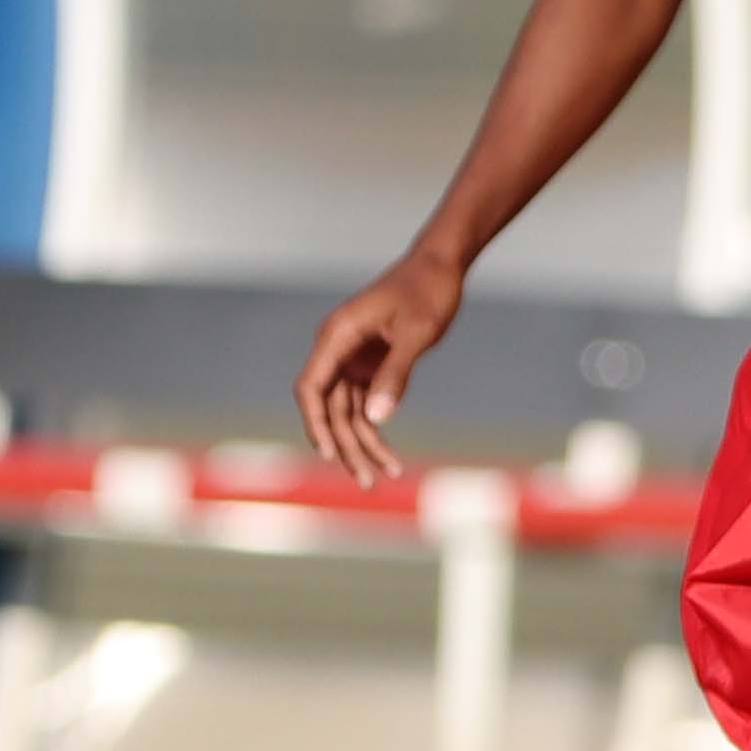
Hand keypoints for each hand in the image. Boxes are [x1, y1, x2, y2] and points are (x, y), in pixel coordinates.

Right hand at [296, 250, 468, 486]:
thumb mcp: (417, 333)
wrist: (439, 268)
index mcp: (336, 336)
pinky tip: (389, 456)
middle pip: (329, 408)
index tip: (329, 454)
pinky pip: (364, 404)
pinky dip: (376, 429)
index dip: (316, 424)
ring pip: (347, 411)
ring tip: (387, 477)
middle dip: (346, 446)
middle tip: (367, 482)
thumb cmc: (428, 292)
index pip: (311, 388)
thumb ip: (396, 374)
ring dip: (363, 444)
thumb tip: (377, 419)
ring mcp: (351, 359)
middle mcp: (337, 349)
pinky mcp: (369, 365)